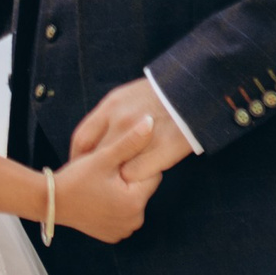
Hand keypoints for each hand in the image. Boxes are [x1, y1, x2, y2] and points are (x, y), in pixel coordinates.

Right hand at [54, 114, 161, 243]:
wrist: (50, 202)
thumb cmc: (75, 179)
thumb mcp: (103, 158)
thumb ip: (129, 141)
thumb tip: (150, 122)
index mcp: (135, 202)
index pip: (150, 174)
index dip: (134, 164)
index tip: (115, 163)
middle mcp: (133, 221)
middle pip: (141, 189)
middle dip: (128, 179)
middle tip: (105, 174)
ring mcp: (123, 230)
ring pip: (132, 201)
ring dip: (122, 192)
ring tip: (100, 185)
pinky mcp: (112, 235)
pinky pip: (121, 215)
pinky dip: (114, 206)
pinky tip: (98, 198)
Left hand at [71, 76, 193, 187]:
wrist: (196, 88)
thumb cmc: (164, 92)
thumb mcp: (129, 95)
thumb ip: (112, 114)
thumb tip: (99, 134)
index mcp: (111, 105)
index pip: (82, 139)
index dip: (79, 158)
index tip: (81, 169)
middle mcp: (121, 120)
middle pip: (96, 156)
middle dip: (95, 172)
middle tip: (96, 184)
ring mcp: (141, 135)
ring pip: (115, 167)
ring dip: (116, 176)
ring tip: (117, 186)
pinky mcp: (162, 148)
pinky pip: (136, 174)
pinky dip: (136, 179)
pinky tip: (140, 179)